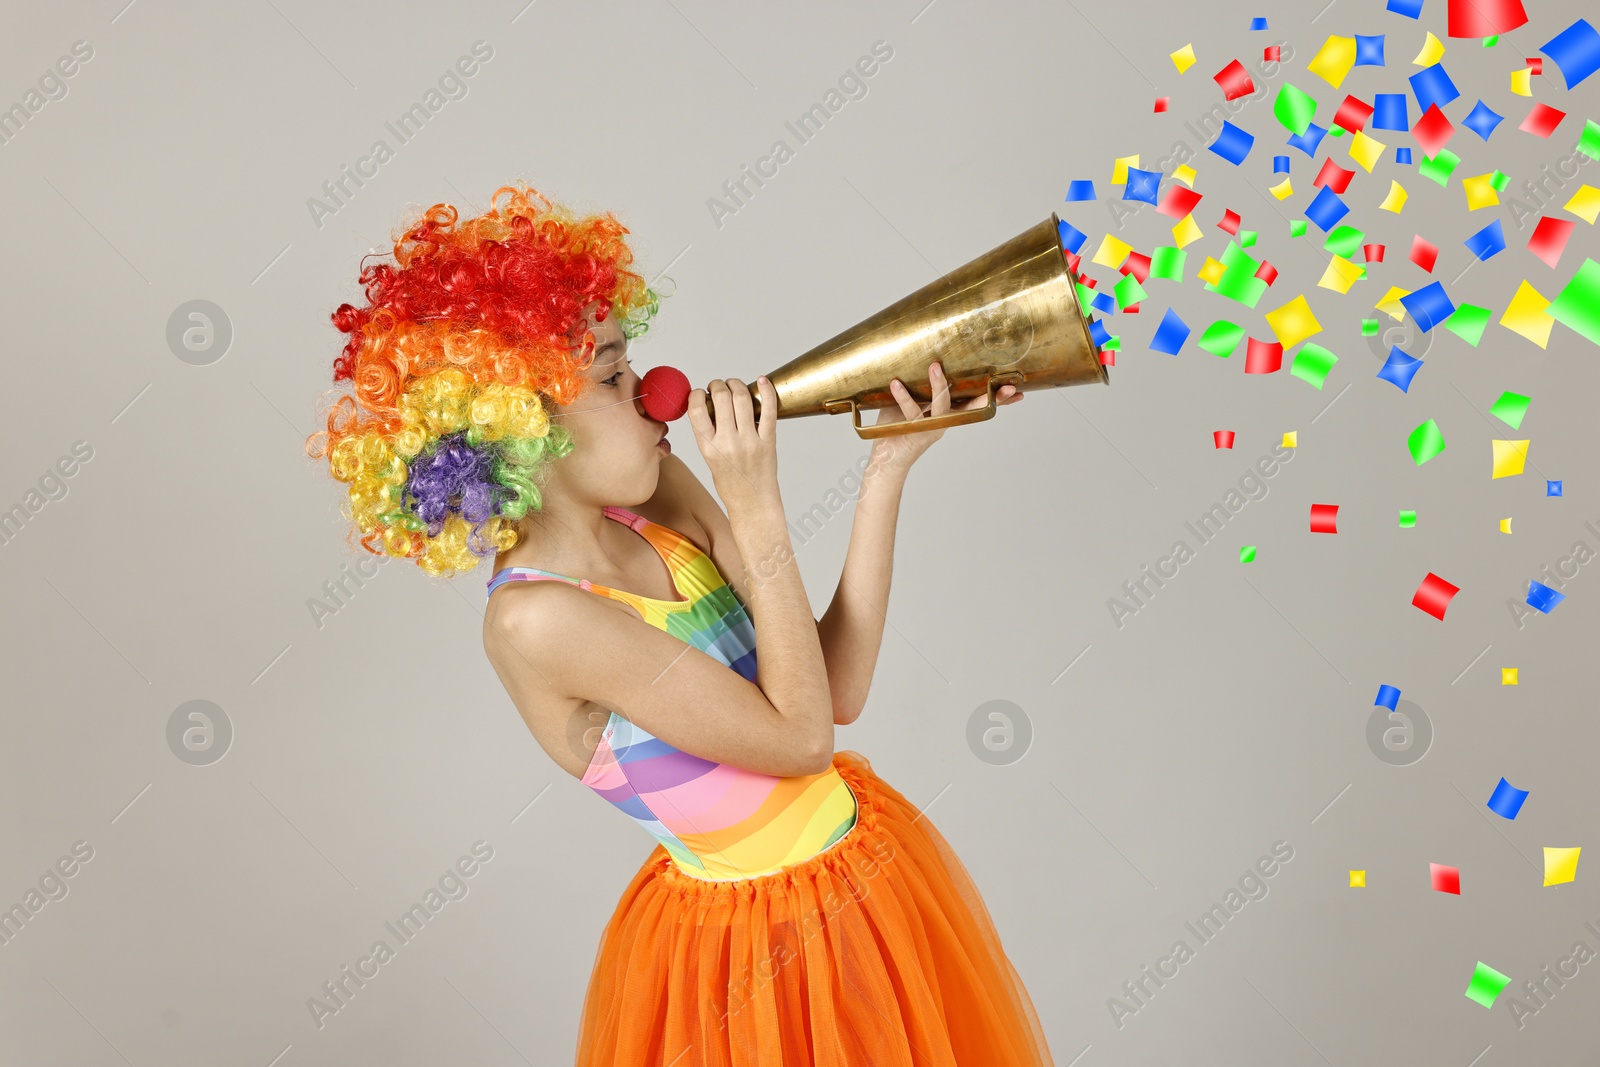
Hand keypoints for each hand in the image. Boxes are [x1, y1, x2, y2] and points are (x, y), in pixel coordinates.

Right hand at [685, 375, 780, 511]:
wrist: (753, 503)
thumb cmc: (731, 483)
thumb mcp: (709, 458)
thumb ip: (708, 433)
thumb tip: (708, 404)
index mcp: (708, 447)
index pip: (696, 410)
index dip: (696, 394)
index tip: (700, 393)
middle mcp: (728, 443)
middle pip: (721, 398)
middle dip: (718, 385)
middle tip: (719, 386)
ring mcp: (749, 441)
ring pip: (742, 398)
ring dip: (736, 384)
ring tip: (734, 385)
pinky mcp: (768, 441)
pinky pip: (768, 410)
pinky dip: (766, 391)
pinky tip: (762, 381)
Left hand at [867, 361, 1022, 478]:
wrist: (885, 458)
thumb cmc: (898, 424)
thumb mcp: (913, 399)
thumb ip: (921, 382)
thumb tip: (925, 354)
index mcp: (950, 411)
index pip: (977, 400)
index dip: (998, 396)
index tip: (1018, 389)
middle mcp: (947, 420)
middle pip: (974, 407)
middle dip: (992, 397)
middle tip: (1007, 386)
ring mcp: (933, 428)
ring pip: (942, 406)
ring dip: (939, 386)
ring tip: (935, 366)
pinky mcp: (916, 433)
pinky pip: (911, 412)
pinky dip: (902, 396)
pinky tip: (896, 383)